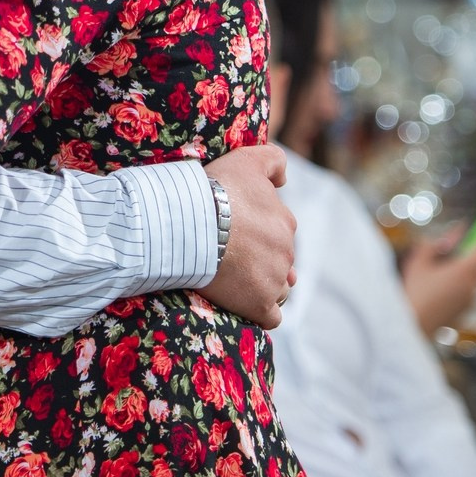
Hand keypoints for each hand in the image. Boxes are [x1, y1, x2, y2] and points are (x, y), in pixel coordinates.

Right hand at [197, 144, 296, 329]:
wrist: (189, 224)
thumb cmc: (215, 190)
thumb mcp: (246, 159)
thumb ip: (273, 160)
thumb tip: (284, 179)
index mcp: (285, 222)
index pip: (278, 233)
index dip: (256, 233)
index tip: (233, 233)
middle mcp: (286, 252)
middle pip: (279, 262)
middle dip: (260, 260)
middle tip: (229, 256)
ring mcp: (274, 281)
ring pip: (277, 289)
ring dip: (262, 286)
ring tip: (234, 280)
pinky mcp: (259, 305)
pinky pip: (269, 317)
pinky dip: (259, 312)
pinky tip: (242, 304)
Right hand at [401, 228, 475, 332]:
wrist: (413, 325)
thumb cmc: (414, 292)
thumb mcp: (418, 263)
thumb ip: (433, 245)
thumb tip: (448, 235)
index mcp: (464, 269)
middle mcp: (472, 285)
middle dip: (473, 258)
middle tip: (454, 256)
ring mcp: (471, 300)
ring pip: (475, 281)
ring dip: (466, 275)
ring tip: (441, 277)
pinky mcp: (466, 312)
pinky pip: (469, 295)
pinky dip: (461, 290)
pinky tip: (440, 293)